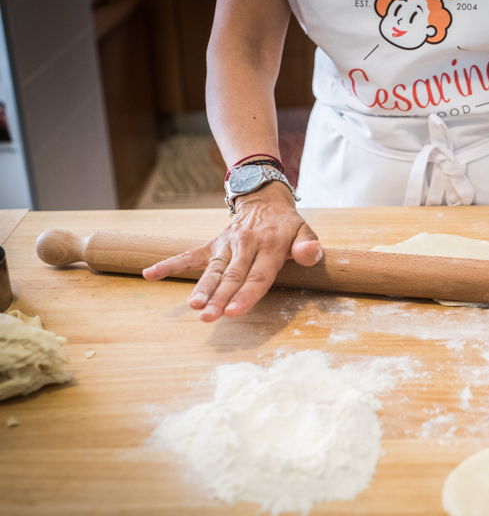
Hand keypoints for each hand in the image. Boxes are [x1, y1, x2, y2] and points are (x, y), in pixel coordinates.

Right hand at [142, 183, 321, 321]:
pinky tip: (150, 274)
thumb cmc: (287, 225)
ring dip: (202, 288)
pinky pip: (189, 255)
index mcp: (270, 246)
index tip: (233, 312)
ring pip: (213, 270)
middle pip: (232, 276)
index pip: (258, 275)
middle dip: (220, 298)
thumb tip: (311, 253)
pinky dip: (170, 264)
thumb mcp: (304, 230)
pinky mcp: (213, 244)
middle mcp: (245, 245)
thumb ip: (308, 246)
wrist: (264, 199)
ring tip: (192, 306)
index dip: (246, 295)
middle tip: (208, 317)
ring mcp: (226, 245)